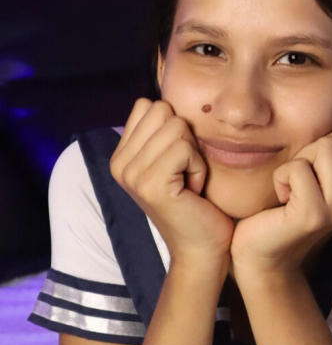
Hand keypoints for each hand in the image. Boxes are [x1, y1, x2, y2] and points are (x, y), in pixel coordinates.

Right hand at [110, 98, 233, 265]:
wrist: (201, 247)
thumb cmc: (195, 200)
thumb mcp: (173, 158)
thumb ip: (161, 130)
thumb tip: (165, 97)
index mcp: (120, 155)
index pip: (148, 105)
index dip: (174, 128)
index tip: (176, 161)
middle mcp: (119, 163)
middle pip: (164, 112)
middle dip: (185, 140)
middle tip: (184, 173)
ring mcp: (131, 174)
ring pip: (177, 127)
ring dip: (194, 155)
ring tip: (187, 182)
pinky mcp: (151, 184)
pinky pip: (186, 148)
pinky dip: (199, 167)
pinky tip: (192, 190)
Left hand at [230, 124, 331, 276]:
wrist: (263, 254)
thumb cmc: (286, 206)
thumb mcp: (319, 175)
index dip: (330, 142)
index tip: (316, 171)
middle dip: (314, 148)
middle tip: (301, 179)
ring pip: (325, 146)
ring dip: (298, 162)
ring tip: (293, 189)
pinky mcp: (314, 214)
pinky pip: (297, 167)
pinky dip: (281, 177)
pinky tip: (282, 201)